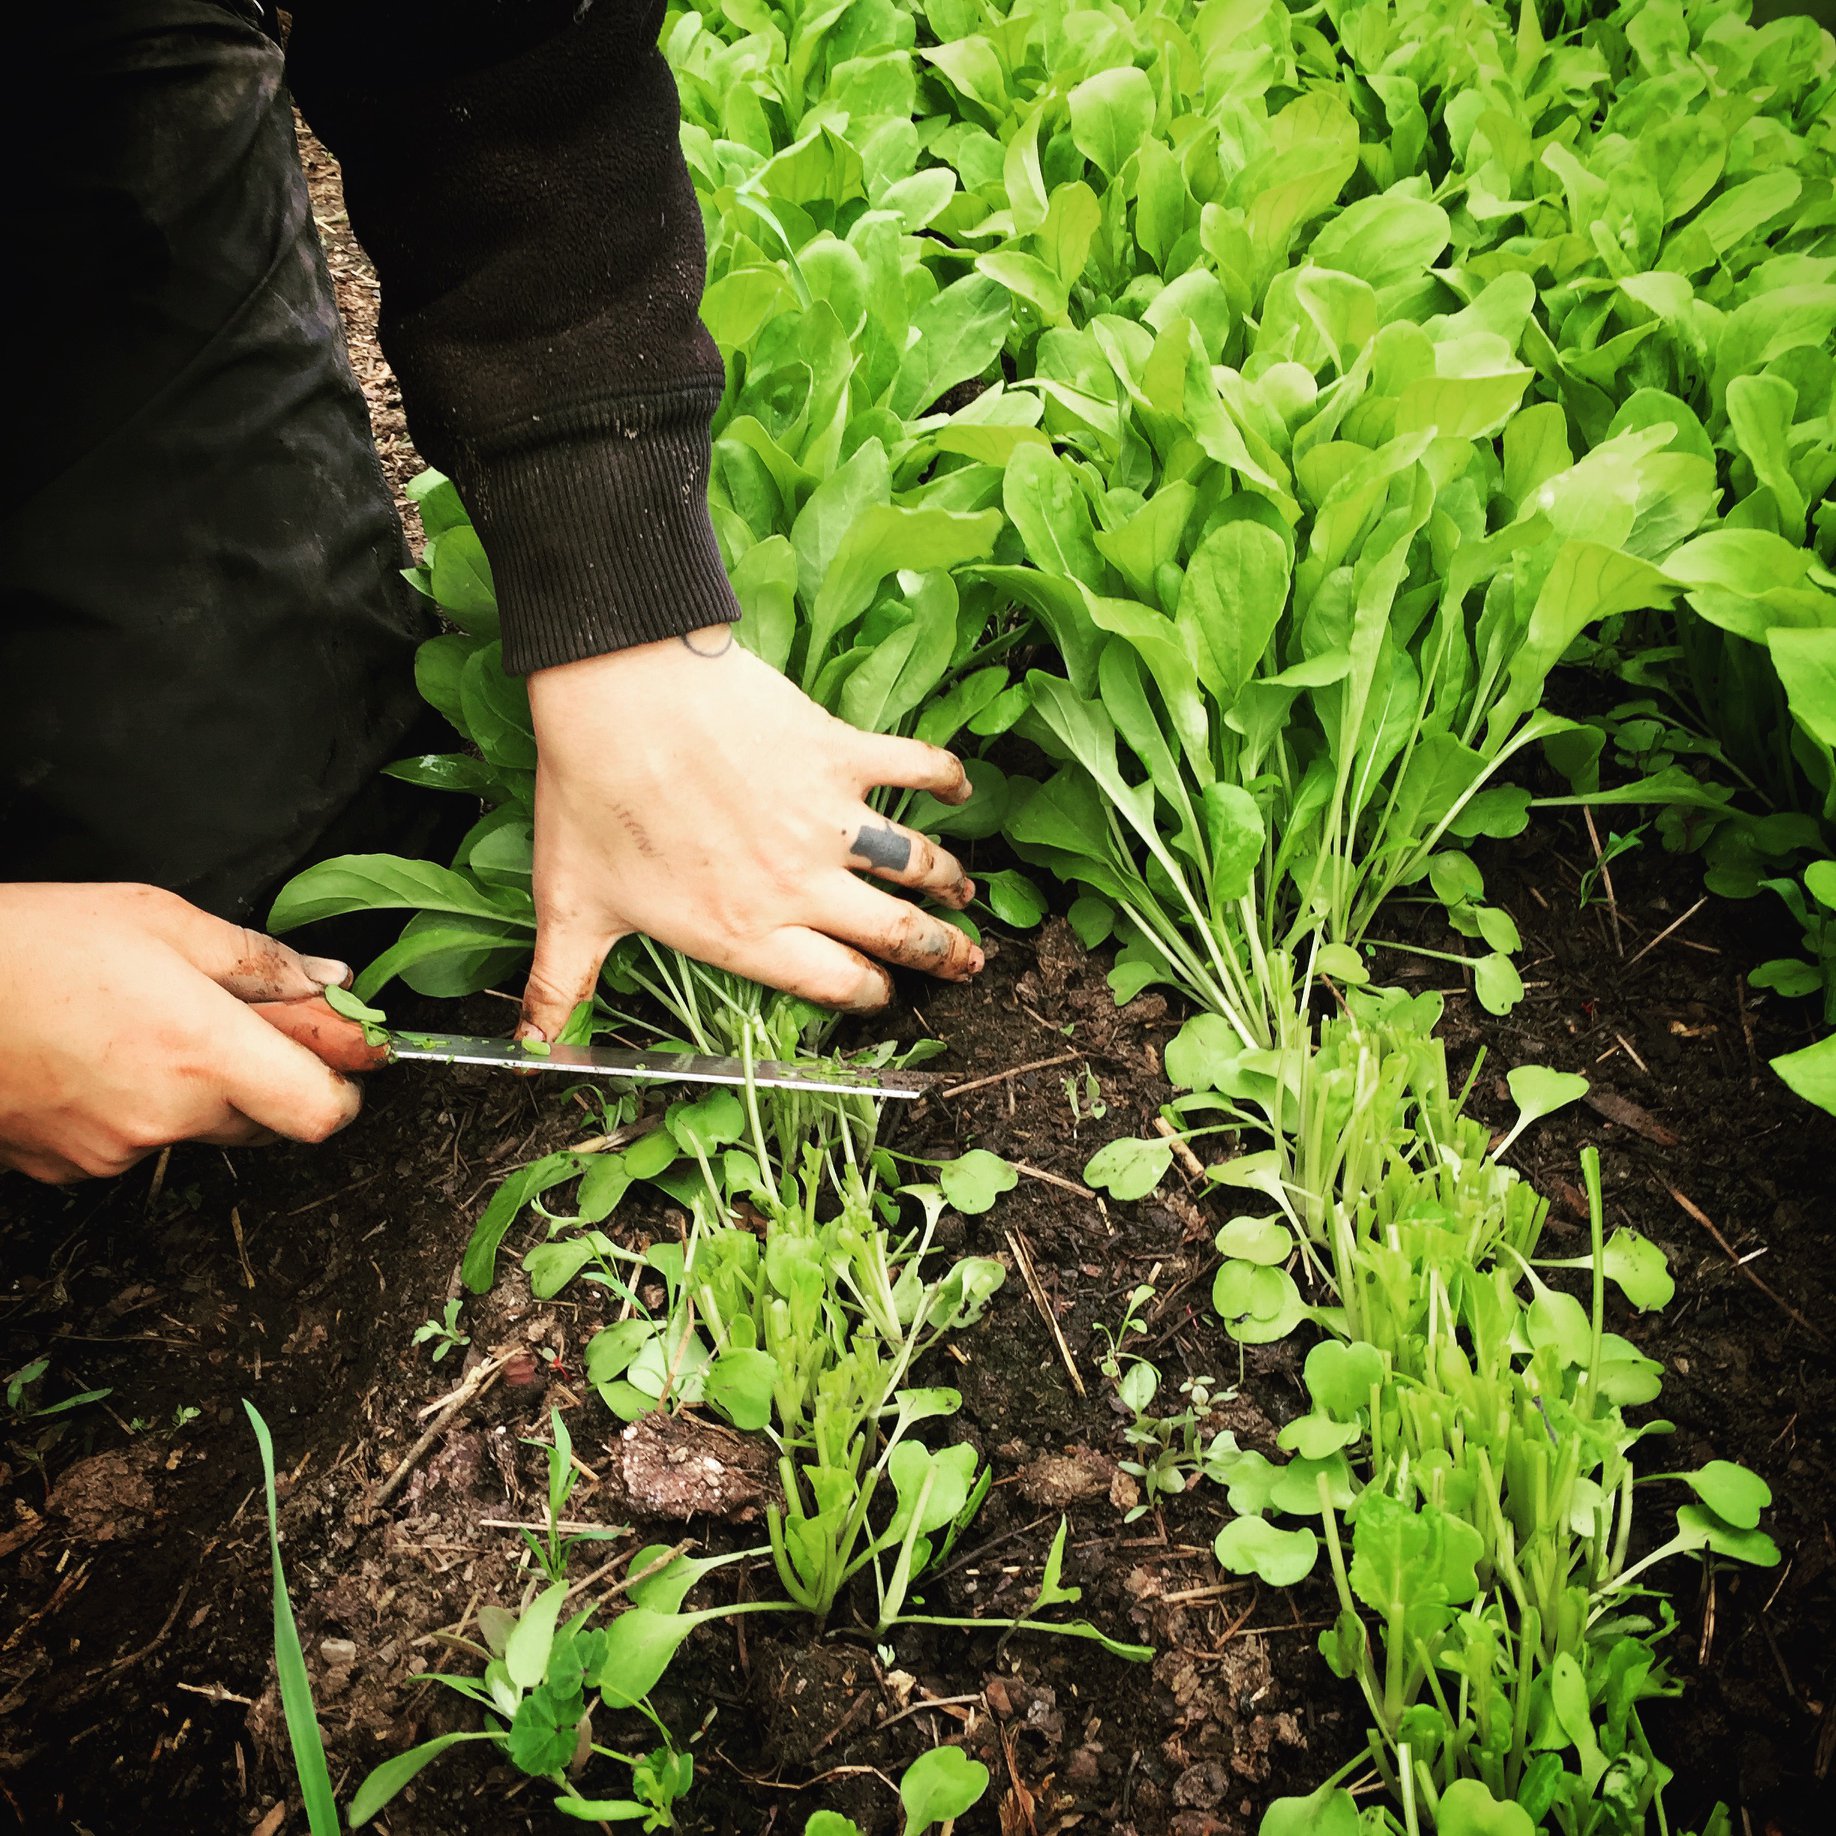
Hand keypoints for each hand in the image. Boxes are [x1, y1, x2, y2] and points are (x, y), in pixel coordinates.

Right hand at [0, 884, 364, 1183]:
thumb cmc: (28, 944)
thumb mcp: (158, 920)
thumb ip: (257, 960)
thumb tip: (328, 981)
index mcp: (204, 1052)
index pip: (323, 1111)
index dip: (345, 1083)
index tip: (347, 1052)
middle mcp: (169, 1115)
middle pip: (268, 1117)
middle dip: (268, 1071)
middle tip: (232, 1012)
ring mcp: (118, 1150)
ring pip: (199, 1127)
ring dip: (199, 1086)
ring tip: (141, 1021)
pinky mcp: (72, 1168)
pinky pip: (137, 1140)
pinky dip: (138, 1103)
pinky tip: (97, 1052)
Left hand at [519, 627, 983, 1035]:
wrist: (620, 695)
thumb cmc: (592, 796)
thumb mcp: (572, 903)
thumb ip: (563, 982)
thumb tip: (532, 1045)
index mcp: (743, 931)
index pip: (832, 983)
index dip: (869, 996)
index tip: (885, 995)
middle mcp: (799, 886)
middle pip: (894, 935)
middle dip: (939, 955)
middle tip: (966, 963)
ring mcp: (827, 821)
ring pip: (917, 866)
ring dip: (950, 884)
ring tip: (967, 895)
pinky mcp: (839, 756)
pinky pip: (915, 772)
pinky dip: (947, 780)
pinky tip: (961, 790)